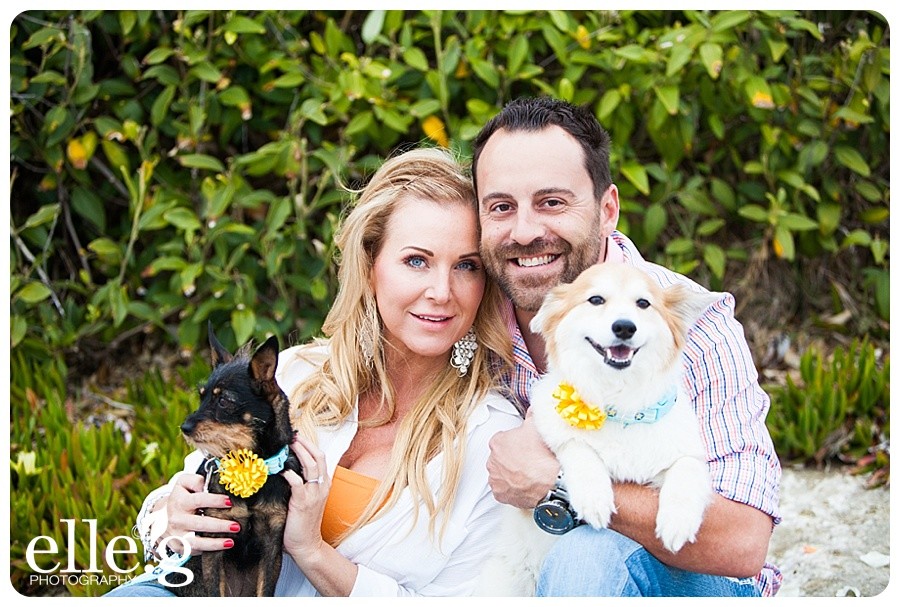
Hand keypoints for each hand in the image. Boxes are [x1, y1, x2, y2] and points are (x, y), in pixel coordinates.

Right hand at [162, 473, 237, 554]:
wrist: (160, 518)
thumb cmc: (180, 498)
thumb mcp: (183, 484)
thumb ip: (195, 480)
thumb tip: (207, 485)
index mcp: (180, 502)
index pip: (199, 500)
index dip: (215, 501)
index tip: (230, 502)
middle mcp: (178, 520)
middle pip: (200, 524)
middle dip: (220, 526)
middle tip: (236, 526)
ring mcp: (177, 535)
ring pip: (196, 542)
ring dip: (214, 543)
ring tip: (231, 542)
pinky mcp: (179, 547)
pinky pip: (194, 551)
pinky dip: (208, 551)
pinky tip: (221, 547)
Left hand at [282, 435, 329, 565]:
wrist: (307, 545)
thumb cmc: (302, 523)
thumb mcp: (305, 499)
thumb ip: (300, 484)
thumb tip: (283, 467)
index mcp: (323, 484)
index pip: (320, 457)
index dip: (309, 445)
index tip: (297, 436)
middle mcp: (321, 486)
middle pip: (318, 456)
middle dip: (305, 443)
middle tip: (292, 435)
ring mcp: (314, 494)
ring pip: (311, 465)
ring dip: (299, 452)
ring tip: (288, 444)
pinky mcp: (303, 502)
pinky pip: (298, 483)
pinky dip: (290, 473)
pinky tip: (281, 469)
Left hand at [486, 411, 558, 507]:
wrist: (553, 482)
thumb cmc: (544, 455)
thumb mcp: (538, 426)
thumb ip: (532, 414)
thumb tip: (534, 407)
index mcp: (498, 442)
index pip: (502, 440)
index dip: (515, 443)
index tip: (524, 447)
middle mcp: (492, 461)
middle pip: (500, 457)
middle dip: (510, 458)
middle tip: (527, 461)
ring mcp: (496, 479)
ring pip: (500, 474)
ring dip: (509, 474)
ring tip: (527, 474)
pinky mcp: (500, 494)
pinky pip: (503, 490)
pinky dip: (511, 489)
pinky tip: (523, 485)